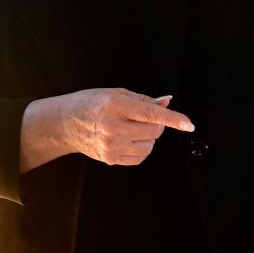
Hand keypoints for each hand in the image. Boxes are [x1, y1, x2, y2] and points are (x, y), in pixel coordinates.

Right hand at [63, 88, 193, 165]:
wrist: (65, 123)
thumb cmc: (89, 104)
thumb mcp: (115, 93)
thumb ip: (143, 99)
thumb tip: (166, 101)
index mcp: (115, 105)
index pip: (150, 113)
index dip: (172, 119)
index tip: (188, 124)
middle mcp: (113, 127)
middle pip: (153, 131)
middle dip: (157, 124)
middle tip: (145, 118)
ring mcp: (112, 146)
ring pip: (149, 146)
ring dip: (149, 137)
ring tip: (133, 128)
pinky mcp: (111, 158)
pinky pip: (140, 157)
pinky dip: (142, 148)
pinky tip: (129, 139)